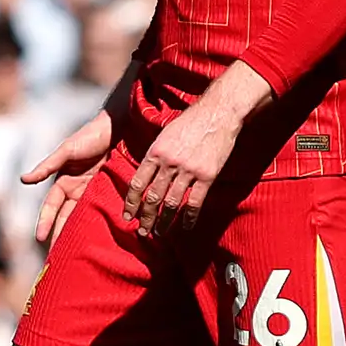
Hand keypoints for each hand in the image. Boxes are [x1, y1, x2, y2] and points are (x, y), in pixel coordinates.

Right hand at [23, 108, 114, 247]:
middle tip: (58, 257)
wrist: (118, 127)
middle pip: (67, 217)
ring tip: (78, 254)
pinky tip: (104, 238)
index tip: (39, 238)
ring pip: (84, 217)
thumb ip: (47, 167)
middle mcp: (77, 190)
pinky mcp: (110, 191)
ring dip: (80, 234)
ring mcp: (94, 192)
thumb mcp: (66, 151)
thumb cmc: (89, 136)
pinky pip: (103, 210)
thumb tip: (23, 180)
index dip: (45, 222)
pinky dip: (102, 224)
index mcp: (64, 182)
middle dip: (61, 235)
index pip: (52, 207)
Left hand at [123, 90, 242, 239]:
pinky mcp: (206, 176)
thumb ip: (155, 154)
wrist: (218, 113)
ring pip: (171, 203)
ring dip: (163, 222)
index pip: (137, 183)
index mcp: (155, 152)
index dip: (130, 203)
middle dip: (145, 218)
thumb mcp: (165, 134)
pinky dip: (189, 217)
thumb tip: (146, 174)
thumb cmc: (191, 121)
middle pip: (152, 198)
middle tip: (141, 231)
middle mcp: (169, 163)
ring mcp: (188, 171)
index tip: (127, 216)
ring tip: (159, 233)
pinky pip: (194, 202)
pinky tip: (186, 226)